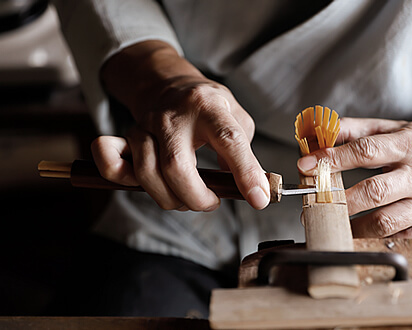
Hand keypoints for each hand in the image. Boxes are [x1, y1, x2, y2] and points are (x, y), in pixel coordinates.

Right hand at [91, 41, 269, 211]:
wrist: (169, 84)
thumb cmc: (208, 107)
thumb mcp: (237, 119)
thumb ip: (245, 152)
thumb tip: (251, 187)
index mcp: (209, 106)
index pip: (229, 140)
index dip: (245, 173)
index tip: (258, 199)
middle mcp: (174, 114)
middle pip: (177, 167)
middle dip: (197, 198)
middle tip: (211, 202)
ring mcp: (146, 124)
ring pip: (147, 173)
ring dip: (171, 199)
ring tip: (188, 197)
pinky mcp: (127, 135)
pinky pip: (110, 160)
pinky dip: (120, 178)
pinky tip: (147, 184)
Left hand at [297, 118, 411, 246]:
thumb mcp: (395, 128)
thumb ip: (357, 130)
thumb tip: (321, 135)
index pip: (366, 152)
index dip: (333, 160)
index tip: (307, 166)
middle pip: (373, 192)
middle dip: (336, 199)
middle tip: (313, 203)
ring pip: (383, 222)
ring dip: (351, 225)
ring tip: (332, 222)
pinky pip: (397, 238)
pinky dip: (374, 238)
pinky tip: (361, 233)